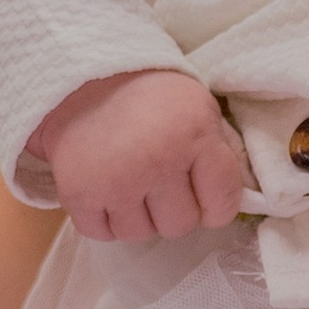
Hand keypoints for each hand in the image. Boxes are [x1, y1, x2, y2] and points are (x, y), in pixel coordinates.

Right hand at [27, 69, 249, 243]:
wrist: (80, 74)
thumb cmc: (147, 93)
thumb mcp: (198, 107)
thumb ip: (217, 151)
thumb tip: (230, 199)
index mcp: (195, 136)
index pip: (223, 204)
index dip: (214, 205)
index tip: (200, 193)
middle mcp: (158, 162)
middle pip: (180, 225)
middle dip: (172, 209)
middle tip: (157, 181)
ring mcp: (116, 181)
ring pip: (140, 234)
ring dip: (136, 216)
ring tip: (128, 182)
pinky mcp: (78, 192)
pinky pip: (102, 233)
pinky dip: (103, 219)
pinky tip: (103, 190)